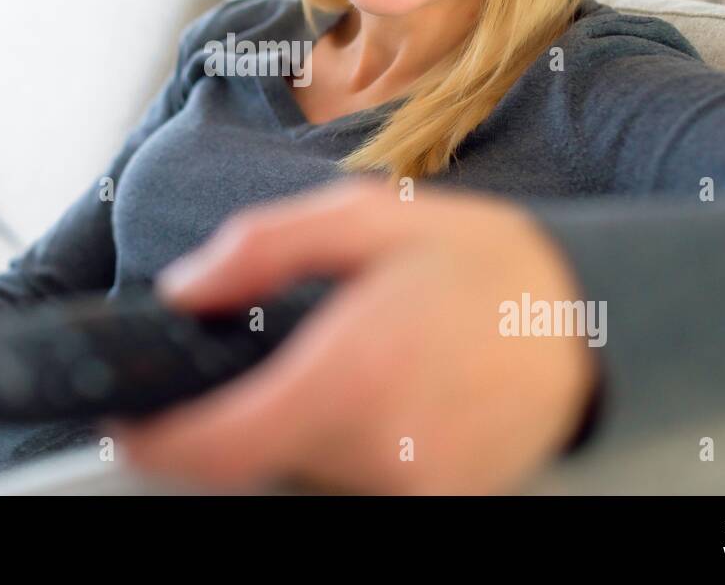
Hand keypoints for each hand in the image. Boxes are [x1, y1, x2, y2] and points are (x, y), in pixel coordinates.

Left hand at [104, 178, 599, 493]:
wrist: (594, 320)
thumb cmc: (484, 264)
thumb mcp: (368, 219)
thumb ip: (262, 248)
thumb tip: (185, 290)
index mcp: (351, 375)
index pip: (218, 447)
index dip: (157, 441)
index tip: (130, 423)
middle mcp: (381, 450)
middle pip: (256, 462)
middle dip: (244, 412)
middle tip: (285, 356)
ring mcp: (414, 490)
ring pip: (304, 476)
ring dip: (298, 428)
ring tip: (354, 365)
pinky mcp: (439, 505)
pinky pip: (355, 485)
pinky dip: (345, 447)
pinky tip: (385, 397)